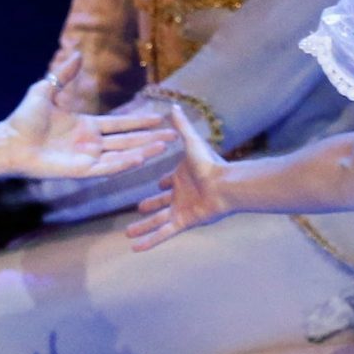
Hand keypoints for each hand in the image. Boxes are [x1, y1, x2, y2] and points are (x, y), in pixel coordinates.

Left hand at [0, 49, 172, 179]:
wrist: (9, 141)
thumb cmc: (24, 119)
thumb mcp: (46, 89)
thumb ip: (64, 75)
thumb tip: (78, 54)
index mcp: (86, 126)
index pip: (120, 124)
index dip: (139, 121)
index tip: (158, 117)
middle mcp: (91, 143)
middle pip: (128, 140)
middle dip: (150, 138)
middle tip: (173, 136)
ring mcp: (87, 158)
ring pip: (123, 154)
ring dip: (144, 151)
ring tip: (164, 146)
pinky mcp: (81, 170)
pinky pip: (107, 168)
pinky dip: (124, 163)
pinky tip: (141, 158)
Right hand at [125, 107, 235, 249]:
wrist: (225, 185)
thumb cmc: (210, 164)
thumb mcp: (191, 142)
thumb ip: (182, 126)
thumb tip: (174, 105)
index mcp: (181, 178)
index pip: (168, 183)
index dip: (161, 186)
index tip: (154, 187)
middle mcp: (181, 195)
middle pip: (160, 204)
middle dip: (148, 208)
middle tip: (136, 212)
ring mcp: (181, 210)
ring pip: (157, 221)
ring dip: (143, 228)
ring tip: (128, 234)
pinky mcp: (183, 222)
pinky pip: (163, 233)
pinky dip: (150, 241)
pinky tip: (136, 248)